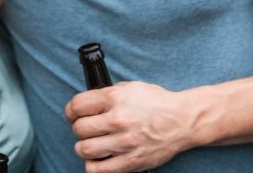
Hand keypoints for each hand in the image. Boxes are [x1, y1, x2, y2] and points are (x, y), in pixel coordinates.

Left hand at [64, 81, 195, 172]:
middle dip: (79, 128)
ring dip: (83, 147)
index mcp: (115, 98)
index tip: (73, 114)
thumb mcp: (130, 87)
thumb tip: (86, 104)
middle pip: (79, 128)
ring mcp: (124, 142)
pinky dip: (93, 165)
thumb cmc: (156, 102)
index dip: (70, 111)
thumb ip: (106, 94)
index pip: (77, 106)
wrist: (182, 121)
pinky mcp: (131, 161)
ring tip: (91, 143)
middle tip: (86, 128)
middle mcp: (118, 119)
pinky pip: (99, 169)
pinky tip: (98, 158)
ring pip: (85, 149)